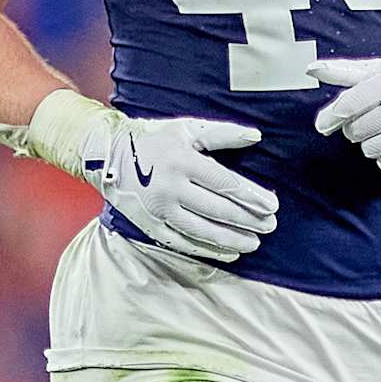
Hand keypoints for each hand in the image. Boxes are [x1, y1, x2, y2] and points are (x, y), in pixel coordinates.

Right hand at [78, 114, 279, 263]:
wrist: (108, 156)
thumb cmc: (154, 139)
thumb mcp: (187, 129)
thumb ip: (222, 134)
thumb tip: (256, 137)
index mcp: (182, 160)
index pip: (225, 183)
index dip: (251, 196)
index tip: (272, 205)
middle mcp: (171, 187)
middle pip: (218, 209)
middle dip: (248, 219)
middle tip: (270, 226)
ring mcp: (160, 210)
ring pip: (203, 230)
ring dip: (232, 238)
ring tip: (255, 242)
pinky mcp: (151, 226)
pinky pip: (184, 242)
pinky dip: (208, 249)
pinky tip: (229, 251)